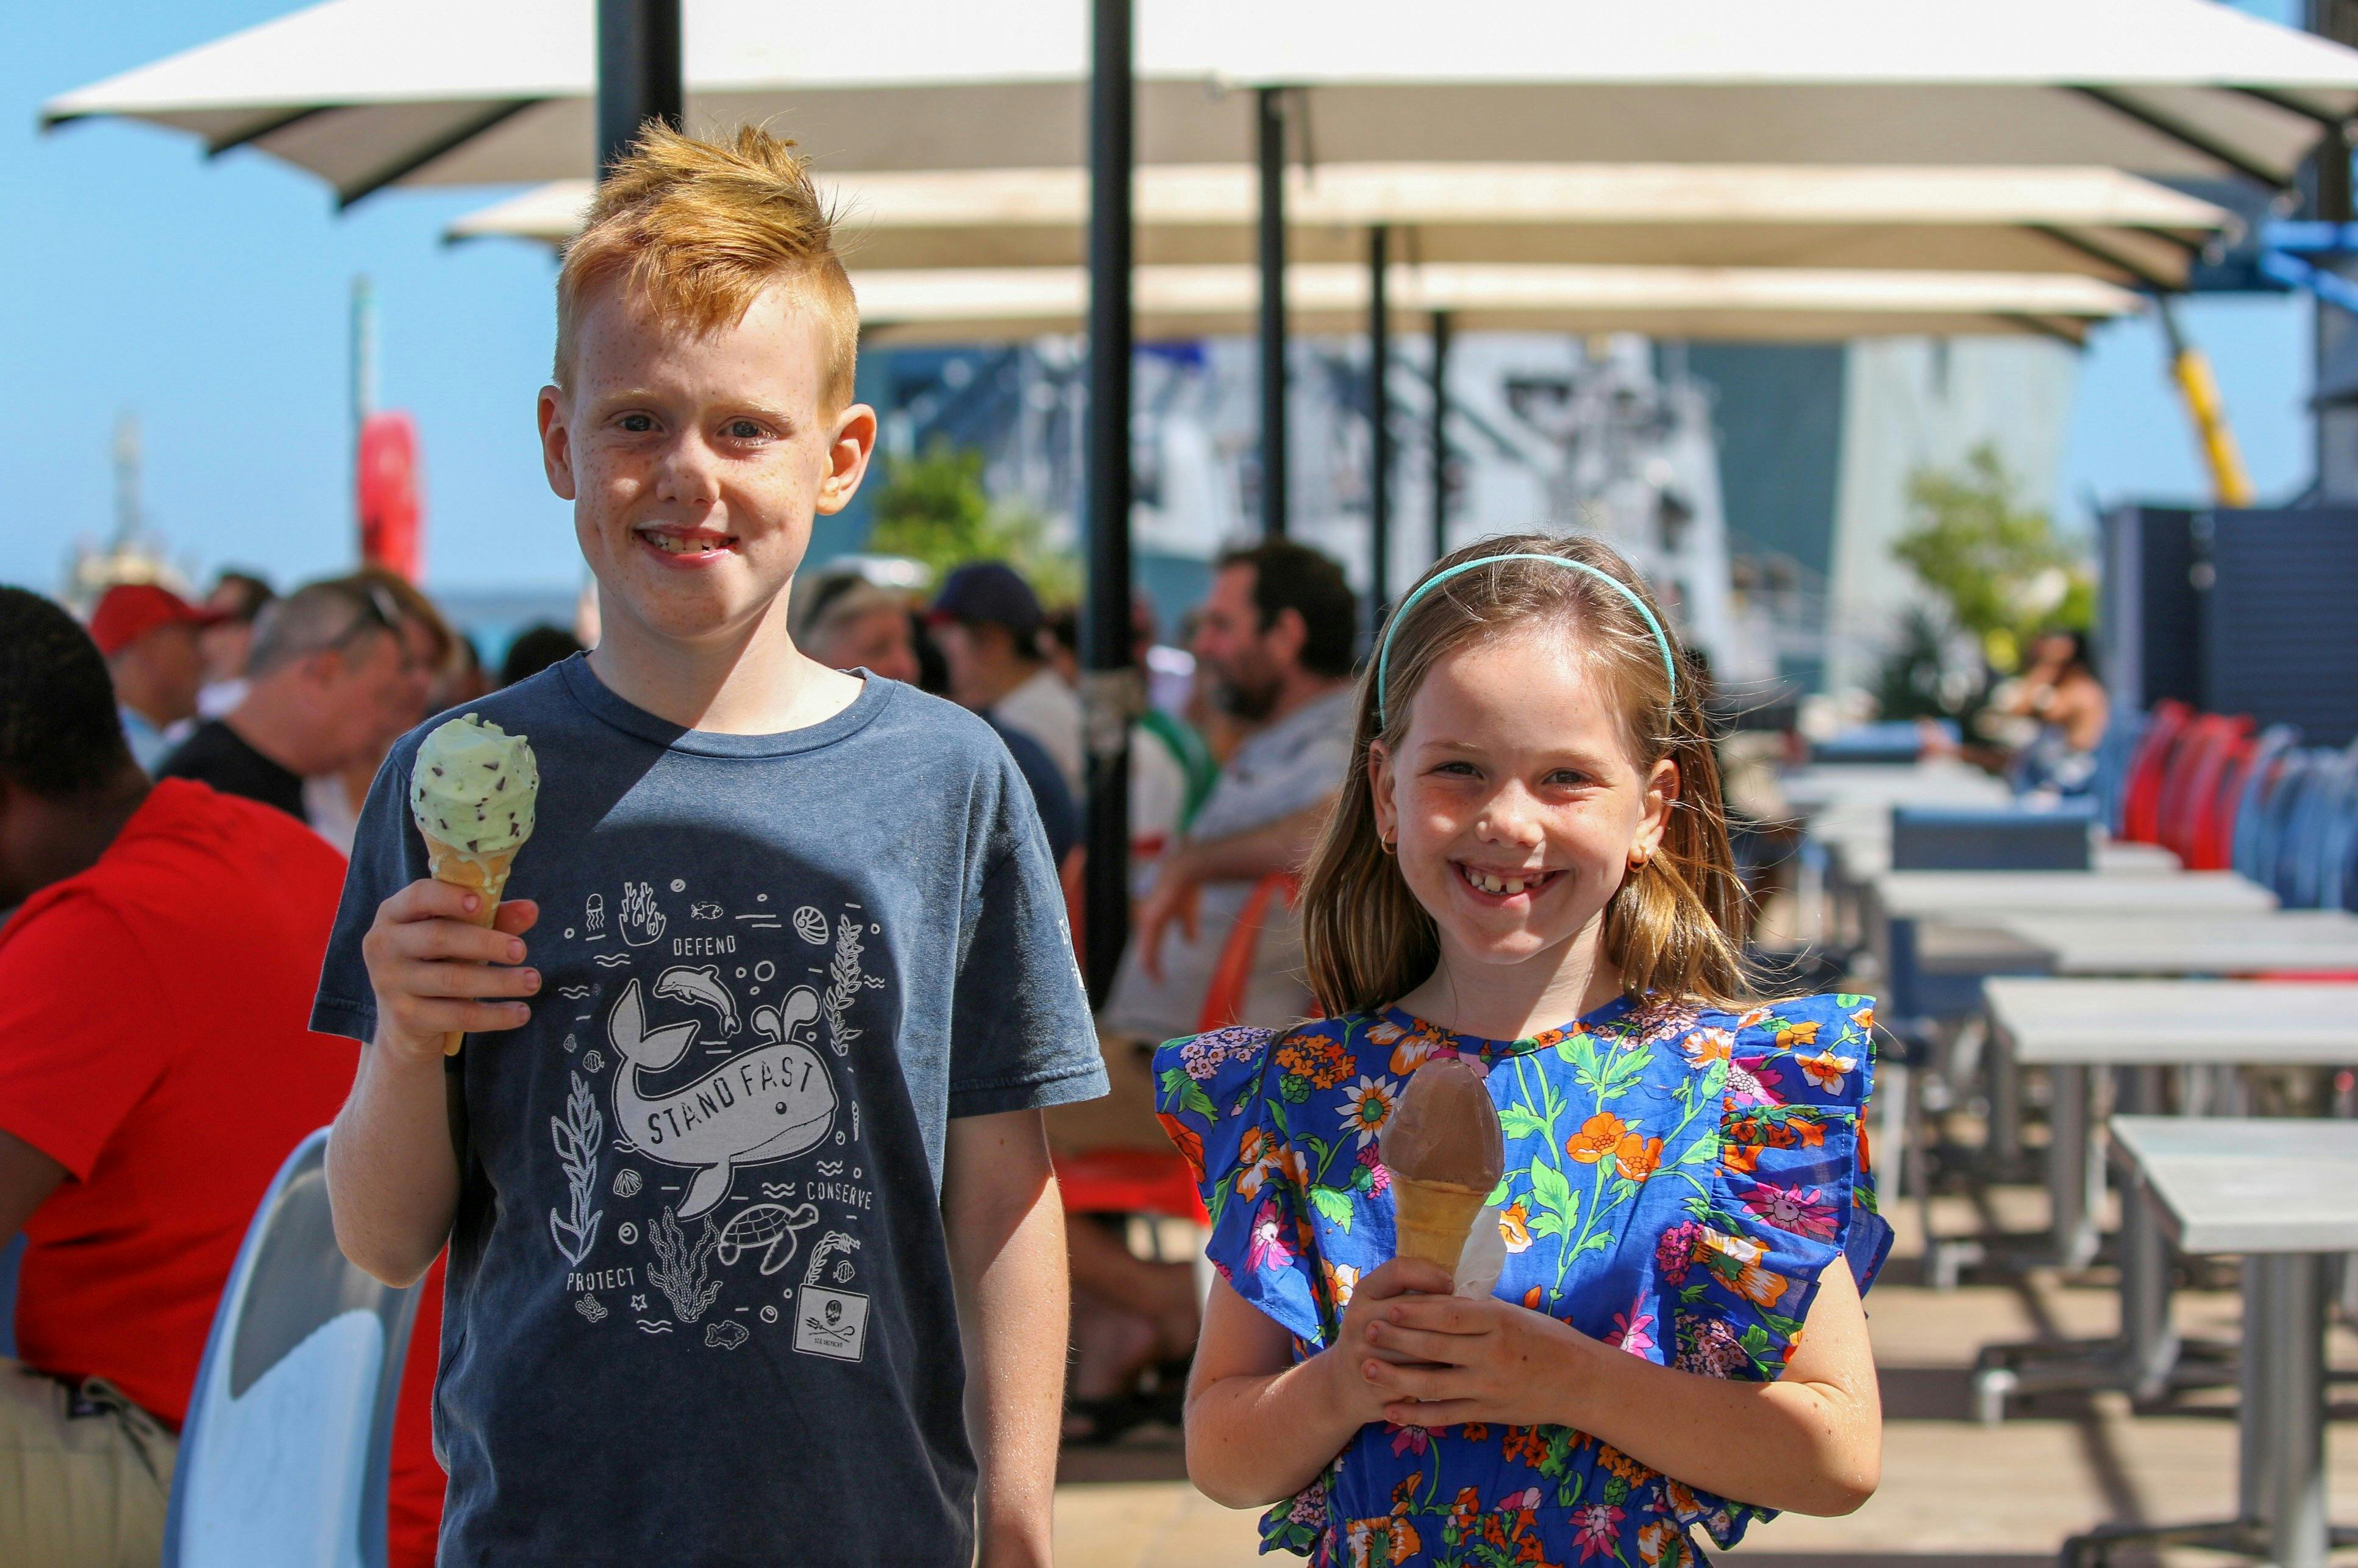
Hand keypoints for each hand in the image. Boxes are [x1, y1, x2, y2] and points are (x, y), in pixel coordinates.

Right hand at [361, 880, 541, 1064]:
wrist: (404, 1020)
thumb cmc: (437, 960)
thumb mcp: (461, 934)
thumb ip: (493, 918)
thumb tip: (531, 909)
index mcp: (394, 913)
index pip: (418, 896)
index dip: (449, 897)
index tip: (481, 903)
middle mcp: (384, 945)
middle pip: (439, 937)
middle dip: (485, 943)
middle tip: (522, 950)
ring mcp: (390, 983)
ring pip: (452, 980)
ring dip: (499, 981)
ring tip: (534, 981)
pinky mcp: (405, 1017)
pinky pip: (458, 1015)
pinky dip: (495, 1015)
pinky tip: (522, 1012)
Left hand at [1135, 852, 1200, 982]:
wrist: (1187, 871)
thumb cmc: (1187, 889)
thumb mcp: (1189, 913)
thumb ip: (1188, 928)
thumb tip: (1191, 943)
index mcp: (1152, 917)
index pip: (1149, 943)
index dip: (1154, 959)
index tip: (1160, 973)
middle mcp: (1145, 919)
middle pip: (1145, 949)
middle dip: (1151, 966)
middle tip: (1157, 980)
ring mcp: (1146, 920)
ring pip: (1145, 950)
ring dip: (1151, 966)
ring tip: (1157, 979)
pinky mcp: (1150, 920)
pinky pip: (1148, 947)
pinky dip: (1152, 962)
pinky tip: (1154, 972)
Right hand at [1321, 1257, 1456, 1424]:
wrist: (1343, 1385)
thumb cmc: (1375, 1337)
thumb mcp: (1378, 1306)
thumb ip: (1407, 1293)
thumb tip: (1455, 1286)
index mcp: (1363, 1292)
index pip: (1399, 1271)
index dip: (1430, 1275)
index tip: (1450, 1285)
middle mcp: (1360, 1319)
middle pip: (1416, 1308)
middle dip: (1449, 1313)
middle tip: (1473, 1317)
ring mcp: (1366, 1352)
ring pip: (1423, 1345)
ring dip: (1452, 1345)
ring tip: (1472, 1342)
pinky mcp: (1378, 1382)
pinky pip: (1422, 1376)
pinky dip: (1443, 1373)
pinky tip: (1457, 1370)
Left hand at [1361, 1292, 1602, 1428]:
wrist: (1581, 1382)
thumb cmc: (1546, 1339)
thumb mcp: (1514, 1314)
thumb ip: (1476, 1310)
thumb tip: (1434, 1297)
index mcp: (1498, 1322)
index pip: (1449, 1316)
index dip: (1415, 1312)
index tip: (1387, 1307)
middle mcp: (1492, 1354)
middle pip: (1435, 1347)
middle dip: (1396, 1340)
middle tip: (1366, 1331)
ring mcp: (1489, 1387)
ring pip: (1433, 1384)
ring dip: (1396, 1378)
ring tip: (1368, 1369)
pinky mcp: (1488, 1413)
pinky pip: (1445, 1415)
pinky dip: (1416, 1415)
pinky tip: (1391, 1411)